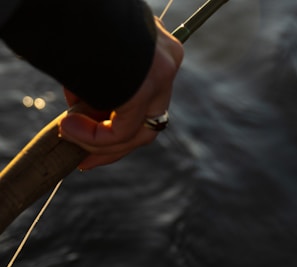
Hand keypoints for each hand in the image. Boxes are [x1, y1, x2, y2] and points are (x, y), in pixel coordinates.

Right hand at [58, 17, 183, 169]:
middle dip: (113, 146)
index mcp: (158, 53)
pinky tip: (69, 128)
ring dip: (100, 143)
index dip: (120, 127)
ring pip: (139, 132)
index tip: (92, 139)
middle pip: (148, 123)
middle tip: (84, 158)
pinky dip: (95, 137)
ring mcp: (162, 76)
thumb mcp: (97, 59)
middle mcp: (167, 63)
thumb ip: (102, 88)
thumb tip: (83, 116)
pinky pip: (123, 131)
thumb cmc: (78, 23)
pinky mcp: (147, 87)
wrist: (75, 4)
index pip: (148, 102)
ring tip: (67, 134)